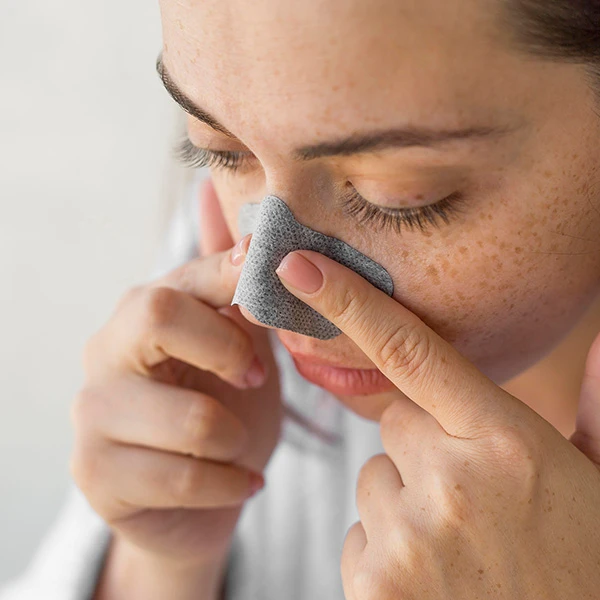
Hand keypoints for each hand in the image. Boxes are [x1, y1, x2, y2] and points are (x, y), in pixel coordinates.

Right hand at [70, 179, 281, 568]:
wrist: (197, 498)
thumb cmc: (222, 410)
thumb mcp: (240, 346)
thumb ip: (236, 289)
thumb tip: (231, 209)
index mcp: (141, 311)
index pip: (182, 278)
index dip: (236, 287)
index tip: (268, 314)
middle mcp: (105, 351)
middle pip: (158, 315)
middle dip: (228, 352)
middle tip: (253, 379)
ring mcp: (92, 413)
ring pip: (192, 418)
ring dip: (237, 437)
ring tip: (238, 445)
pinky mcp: (95, 472)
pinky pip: (183, 480)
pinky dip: (230, 483)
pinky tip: (240, 482)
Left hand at [275, 249, 599, 599]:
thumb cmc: (587, 568)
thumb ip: (593, 409)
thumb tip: (599, 346)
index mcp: (509, 442)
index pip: (411, 350)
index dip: (349, 301)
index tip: (297, 266)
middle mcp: (453, 482)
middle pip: (392, 424)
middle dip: (422, 448)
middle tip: (473, 497)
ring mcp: (409, 538)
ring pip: (374, 482)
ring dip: (406, 505)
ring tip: (461, 548)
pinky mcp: (375, 588)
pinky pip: (358, 537)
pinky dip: (385, 555)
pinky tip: (436, 583)